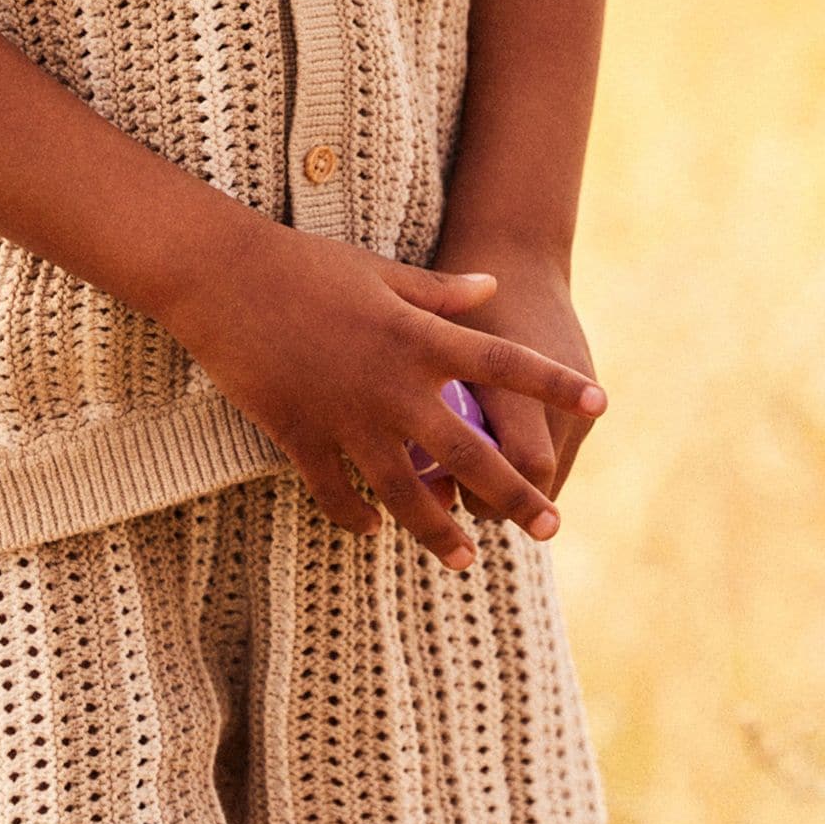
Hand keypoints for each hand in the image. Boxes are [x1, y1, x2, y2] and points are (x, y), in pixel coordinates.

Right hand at [161, 228, 606, 570]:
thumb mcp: (380, 271)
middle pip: (470, 454)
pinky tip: (373, 531)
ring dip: (440, 532)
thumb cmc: (304, 264)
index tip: (601, 405)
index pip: (504, 365)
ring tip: (468, 558)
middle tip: (551, 528)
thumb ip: (441, 292)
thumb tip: (492, 290)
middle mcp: (393, 386)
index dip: (554, 386)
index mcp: (419, 337)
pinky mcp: (300, 436)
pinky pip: (336, 493)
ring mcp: (346, 417)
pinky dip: (356, 518)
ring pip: (406, 494)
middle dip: (515, 496)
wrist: (223, 278)